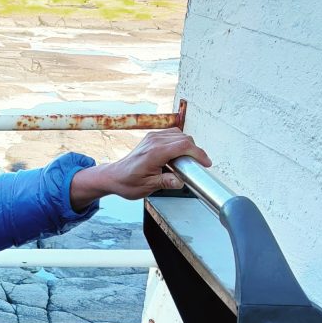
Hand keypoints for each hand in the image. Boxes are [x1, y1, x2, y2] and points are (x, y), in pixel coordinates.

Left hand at [69, 128, 211, 209]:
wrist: (115, 176)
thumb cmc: (128, 182)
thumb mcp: (148, 187)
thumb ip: (166, 182)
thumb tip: (180, 181)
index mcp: (155, 153)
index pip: (184, 146)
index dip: (198, 153)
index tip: (206, 163)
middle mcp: (154, 141)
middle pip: (184, 139)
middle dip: (195, 151)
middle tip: (197, 166)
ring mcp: (153, 137)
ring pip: (179, 135)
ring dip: (188, 146)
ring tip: (188, 162)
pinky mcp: (152, 137)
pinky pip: (172, 135)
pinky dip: (179, 143)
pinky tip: (179, 155)